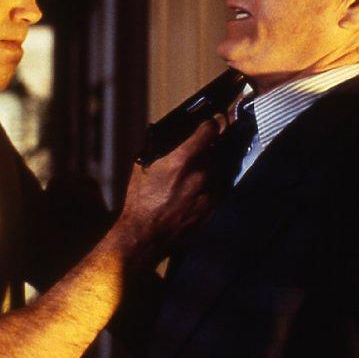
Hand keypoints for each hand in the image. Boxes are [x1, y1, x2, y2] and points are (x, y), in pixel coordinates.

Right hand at [115, 119, 218, 264]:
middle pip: (214, 152)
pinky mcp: (213, 210)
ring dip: (210, 170)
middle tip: (196, 155)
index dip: (213, 123)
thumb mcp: (142, 167)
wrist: (144, 236)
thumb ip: (158, 148)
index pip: (210, 131)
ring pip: (218, 171)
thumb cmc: (140, 202)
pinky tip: (196, 193)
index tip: (216, 121)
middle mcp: (200, 175)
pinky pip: (219, 190)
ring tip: (192, 179)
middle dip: (207, 151)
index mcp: (181, 161)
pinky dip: (211, 188)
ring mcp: (209, 193)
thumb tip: (164, 135)